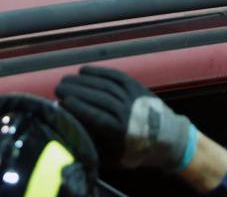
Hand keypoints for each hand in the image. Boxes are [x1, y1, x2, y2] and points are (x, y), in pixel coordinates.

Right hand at [56, 66, 194, 170]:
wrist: (168, 136)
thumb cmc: (137, 150)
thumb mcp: (116, 156)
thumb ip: (96, 144)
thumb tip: (72, 128)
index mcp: (122, 131)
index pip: (97, 116)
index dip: (79, 108)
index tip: (62, 102)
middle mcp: (127, 110)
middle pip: (99, 97)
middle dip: (77, 90)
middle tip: (58, 87)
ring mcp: (132, 95)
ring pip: (105, 84)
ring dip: (84, 80)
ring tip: (67, 78)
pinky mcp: (136, 85)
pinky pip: (115, 75)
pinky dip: (99, 71)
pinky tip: (84, 70)